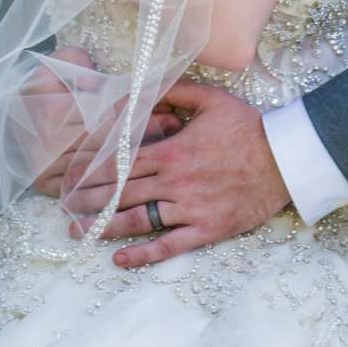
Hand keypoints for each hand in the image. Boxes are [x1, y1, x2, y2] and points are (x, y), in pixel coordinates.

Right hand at [25, 47, 180, 194]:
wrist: (7, 112)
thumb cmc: (41, 83)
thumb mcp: (60, 63)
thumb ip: (83, 66)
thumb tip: (108, 80)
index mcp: (53, 113)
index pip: (108, 116)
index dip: (141, 114)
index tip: (171, 112)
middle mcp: (49, 146)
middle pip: (108, 145)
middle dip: (146, 138)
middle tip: (176, 130)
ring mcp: (46, 170)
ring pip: (100, 170)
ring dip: (135, 162)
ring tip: (168, 153)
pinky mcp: (45, 186)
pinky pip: (83, 190)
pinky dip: (109, 188)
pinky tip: (136, 184)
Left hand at [61, 81, 290, 265]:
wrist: (284, 160)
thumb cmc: (247, 127)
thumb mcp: (210, 99)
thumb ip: (173, 91)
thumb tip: (140, 87)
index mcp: (173, 151)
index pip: (122, 162)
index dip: (94, 169)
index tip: (71, 174)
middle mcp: (175, 182)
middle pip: (122, 193)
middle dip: (90, 199)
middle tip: (63, 206)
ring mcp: (189, 209)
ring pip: (139, 221)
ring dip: (105, 227)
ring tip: (79, 232)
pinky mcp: (205, 230)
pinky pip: (168, 246)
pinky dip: (143, 255)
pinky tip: (119, 259)